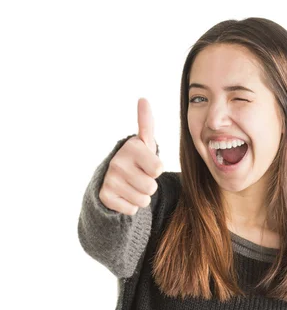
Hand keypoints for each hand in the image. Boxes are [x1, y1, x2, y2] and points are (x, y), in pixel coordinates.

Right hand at [99, 97, 163, 214]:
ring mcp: (110, 180)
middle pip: (151, 187)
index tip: (146, 163)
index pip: (158, 169)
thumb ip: (146, 123)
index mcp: (131, 147)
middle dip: (149, 185)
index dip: (156, 170)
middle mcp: (117, 162)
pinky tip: (123, 195)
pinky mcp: (105, 197)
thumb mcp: (143, 143)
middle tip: (139, 177)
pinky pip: (132, 210)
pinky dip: (130, 206)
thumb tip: (143, 99)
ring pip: (143, 200)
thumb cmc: (136, 160)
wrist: (111, 178)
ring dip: (141, 197)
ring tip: (132, 186)